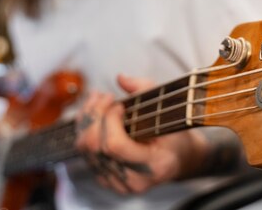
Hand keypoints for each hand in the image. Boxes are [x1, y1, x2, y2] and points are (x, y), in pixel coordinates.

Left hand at [74, 74, 209, 193]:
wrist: (176, 160)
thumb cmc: (173, 133)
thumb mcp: (168, 108)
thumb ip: (145, 89)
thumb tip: (120, 78)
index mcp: (154, 165)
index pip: (115, 146)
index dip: (110, 120)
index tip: (120, 105)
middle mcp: (133, 180)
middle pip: (95, 147)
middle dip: (96, 115)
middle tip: (106, 97)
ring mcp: (118, 184)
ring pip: (85, 150)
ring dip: (87, 118)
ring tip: (98, 99)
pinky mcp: (106, 180)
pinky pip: (84, 154)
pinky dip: (85, 129)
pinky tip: (95, 113)